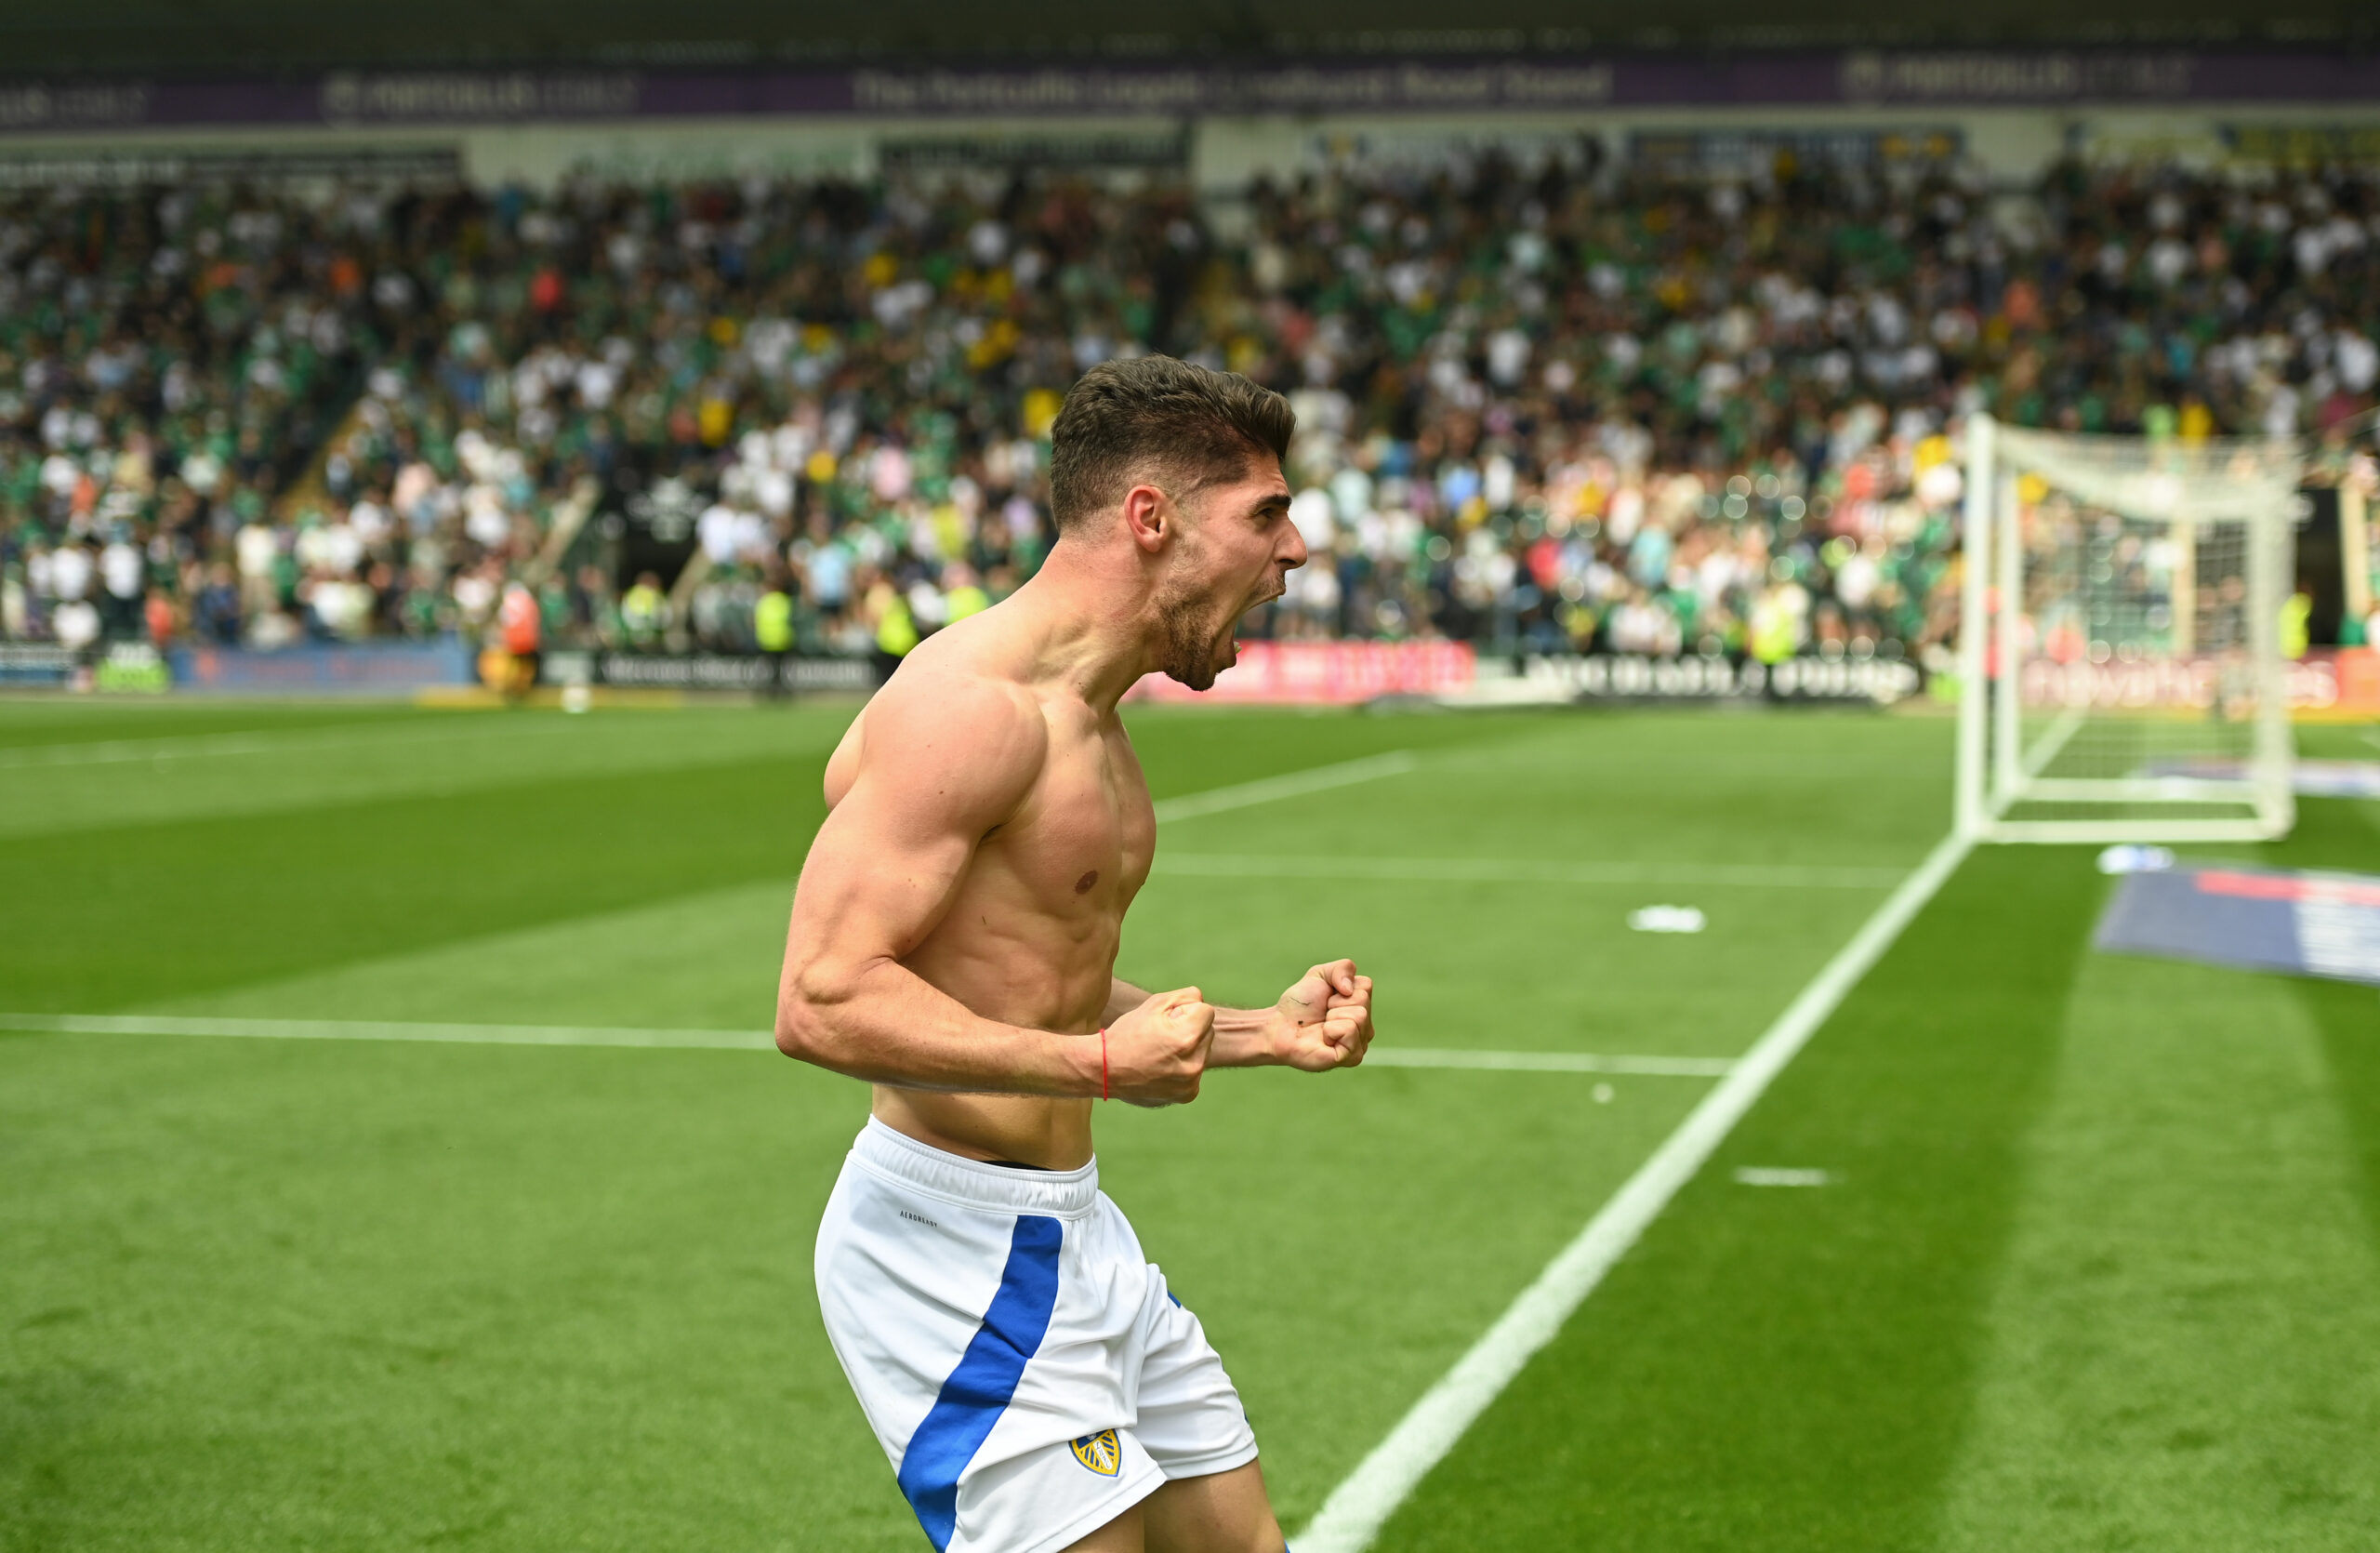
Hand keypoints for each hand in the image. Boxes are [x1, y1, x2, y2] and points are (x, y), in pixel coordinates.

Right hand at [1103, 986, 1214, 1105]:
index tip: (1166, 1020)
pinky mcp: (1187, 1094)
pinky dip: (1184, 1068)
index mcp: (1186, 1038)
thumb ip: (1184, 996)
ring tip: (1161, 1052)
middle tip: (1162, 1036)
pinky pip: (1195, 1072)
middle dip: (1191, 1029)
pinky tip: (1163, 1067)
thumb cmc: (1128, 1033)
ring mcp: (1190, 1082)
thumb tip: (1201, 1001)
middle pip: (1208, 1032)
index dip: (1185, 1010)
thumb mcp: (1153, 1004)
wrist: (1104, 1070)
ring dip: (1189, 1049)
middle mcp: (1193, 1063)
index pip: (1206, 1011)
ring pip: (1203, 1053)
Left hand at [1270, 959, 1373, 1071]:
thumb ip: (1342, 968)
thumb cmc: (1300, 1004)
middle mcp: (1365, 1026)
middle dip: (1336, 1002)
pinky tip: (1324, 1039)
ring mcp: (1360, 1043)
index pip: (1366, 985)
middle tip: (1323, 1013)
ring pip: (1359, 1015)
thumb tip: (1350, 990)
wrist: (1280, 1026)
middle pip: (1363, 1000)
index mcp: (1362, 1006)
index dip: (1340, 986)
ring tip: (1323, 1026)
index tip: (1326, 997)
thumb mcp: (1320, 974)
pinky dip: (1331, 1030)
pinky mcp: (1351, 1057)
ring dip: (1333, 1016)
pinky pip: (1350, 1031)